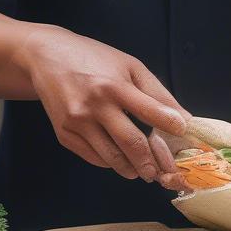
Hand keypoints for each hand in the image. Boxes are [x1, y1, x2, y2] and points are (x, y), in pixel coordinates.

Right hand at [17, 24, 188, 188]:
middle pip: (130, 143)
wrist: (47, 57)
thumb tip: (184, 119)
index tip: (183, 134)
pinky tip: (119, 160)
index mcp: (114, 85)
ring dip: (131, 168)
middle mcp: (94, 105)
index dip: (169, 125)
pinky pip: (93, 157)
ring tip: (142, 171)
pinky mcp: (64, 134)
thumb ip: (157, 93)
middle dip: (150, 162)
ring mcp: (76, 123)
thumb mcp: (129, 66)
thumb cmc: (94, 58)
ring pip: (110, 157)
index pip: (148, 111)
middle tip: (161, 172)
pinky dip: (109, 163)